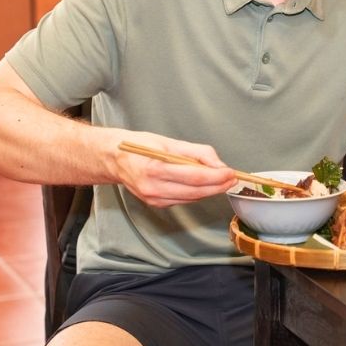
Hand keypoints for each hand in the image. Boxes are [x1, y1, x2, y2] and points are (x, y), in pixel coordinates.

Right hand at [107, 130, 236, 206]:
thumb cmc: (140, 146)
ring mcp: (153, 199)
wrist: (113, 159)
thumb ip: (196, 152)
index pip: (195, 177)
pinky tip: (201, 185)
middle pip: (196, 191)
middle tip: (232, 178)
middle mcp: (153, 187)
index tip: (231, 172)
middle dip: (218, 186)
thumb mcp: (169, 142)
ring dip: (209, 191)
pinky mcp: (155, 204)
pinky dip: (195, 194)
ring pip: (191, 198)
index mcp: (156, 168)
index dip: (217, 177)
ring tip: (221, 180)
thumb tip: (218, 164)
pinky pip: (182, 200)